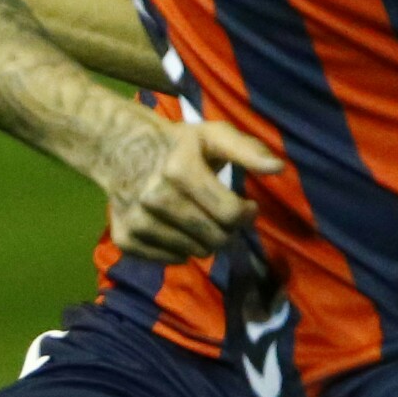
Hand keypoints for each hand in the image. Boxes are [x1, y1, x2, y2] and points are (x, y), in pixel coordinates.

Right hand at [86, 107, 284, 264]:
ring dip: (203, 240)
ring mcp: (138, 221)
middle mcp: (155, 199)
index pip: (231, 214)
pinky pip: (171, 260)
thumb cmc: (178, 144)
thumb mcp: (214, 136)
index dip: (247, 214)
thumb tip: (277, 168)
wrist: (120, 150)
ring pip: (194, 253)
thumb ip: (248, 150)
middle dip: (227, 230)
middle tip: (220, 213)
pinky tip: (175, 227)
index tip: (246, 206)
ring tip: (196, 217)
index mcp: (180, 171)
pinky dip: (179, 250)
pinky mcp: (125, 238)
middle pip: (215, 239)